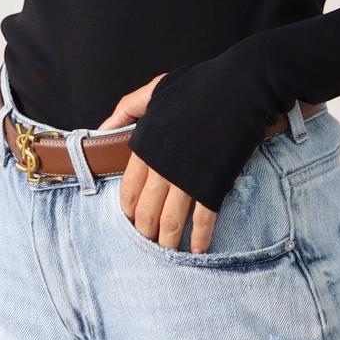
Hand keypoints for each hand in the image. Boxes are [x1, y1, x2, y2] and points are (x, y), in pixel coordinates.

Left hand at [97, 74, 218, 253]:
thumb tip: (100, 129)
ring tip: (166, 252)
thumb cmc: (197, 86)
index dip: (128, 210)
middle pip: (147, 212)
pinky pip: (203, 219)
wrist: (239, 88)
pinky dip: (199, 239)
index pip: (129, 190)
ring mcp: (189, 179)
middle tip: (147, 242)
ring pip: (171, 221)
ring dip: (167, 242)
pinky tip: (196, 251)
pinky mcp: (214, 185)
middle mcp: (164, 168)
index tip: (130, 220)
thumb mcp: (154, 90)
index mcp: (147, 147)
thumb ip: (125, 109)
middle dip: (145, 232)